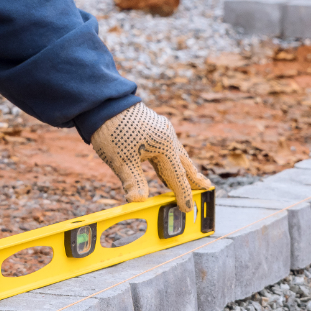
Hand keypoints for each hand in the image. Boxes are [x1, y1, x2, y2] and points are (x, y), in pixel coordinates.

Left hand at [88, 103, 213, 211]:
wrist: (102, 102)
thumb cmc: (112, 130)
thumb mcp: (121, 160)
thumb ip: (133, 181)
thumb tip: (138, 201)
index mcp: (164, 145)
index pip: (178, 176)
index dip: (183, 194)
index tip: (189, 208)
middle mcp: (167, 137)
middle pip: (184, 163)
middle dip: (195, 178)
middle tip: (207, 189)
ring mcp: (161, 131)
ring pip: (177, 155)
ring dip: (184, 169)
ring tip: (193, 179)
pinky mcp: (154, 128)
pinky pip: (168, 149)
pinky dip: (172, 160)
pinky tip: (169, 165)